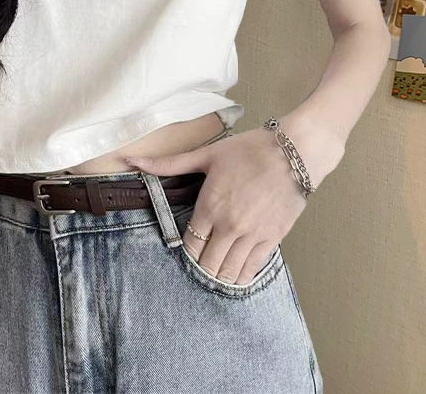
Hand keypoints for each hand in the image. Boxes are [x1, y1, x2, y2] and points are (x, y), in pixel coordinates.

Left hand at [125, 127, 308, 284]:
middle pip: (207, 265)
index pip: (189, 246)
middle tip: (199, 263)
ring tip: (215, 270)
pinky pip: (252, 269)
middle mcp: (229, 227)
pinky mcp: (272, 239)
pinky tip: (235, 274)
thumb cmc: (249, 150)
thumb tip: (132, 160)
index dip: (185, 252)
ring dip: (219, 275)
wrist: (293, 152)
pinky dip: (241, 276)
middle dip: (200, 267)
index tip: (186, 249)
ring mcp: (251, 236)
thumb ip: (169, 164)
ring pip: (228, 272)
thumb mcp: (206, 155)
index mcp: (209, 207)